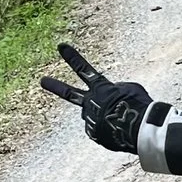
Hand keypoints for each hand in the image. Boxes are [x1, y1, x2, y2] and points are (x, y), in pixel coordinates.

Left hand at [40, 43, 156, 152]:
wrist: (139, 128)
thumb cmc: (138, 105)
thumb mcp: (131, 88)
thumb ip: (117, 88)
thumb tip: (109, 98)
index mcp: (100, 88)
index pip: (83, 70)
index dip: (72, 58)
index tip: (61, 47)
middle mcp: (90, 103)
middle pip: (70, 94)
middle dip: (56, 86)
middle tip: (43, 81)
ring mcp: (90, 119)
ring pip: (95, 115)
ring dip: (105, 117)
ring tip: (120, 121)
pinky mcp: (94, 134)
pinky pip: (102, 130)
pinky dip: (110, 129)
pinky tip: (120, 130)